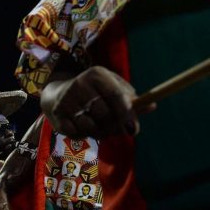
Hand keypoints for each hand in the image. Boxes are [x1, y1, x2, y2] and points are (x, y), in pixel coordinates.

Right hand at [41, 66, 155, 138]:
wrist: (58, 93)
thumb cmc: (94, 92)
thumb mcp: (112, 88)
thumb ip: (130, 99)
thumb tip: (152, 105)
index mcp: (97, 74)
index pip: (115, 95)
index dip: (126, 113)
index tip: (134, 130)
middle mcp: (80, 84)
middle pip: (104, 114)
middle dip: (113, 127)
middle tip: (117, 131)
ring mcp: (66, 99)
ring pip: (90, 126)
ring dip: (99, 133)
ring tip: (99, 128)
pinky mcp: (57, 114)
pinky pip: (76, 133)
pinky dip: (83, 135)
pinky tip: (83, 128)